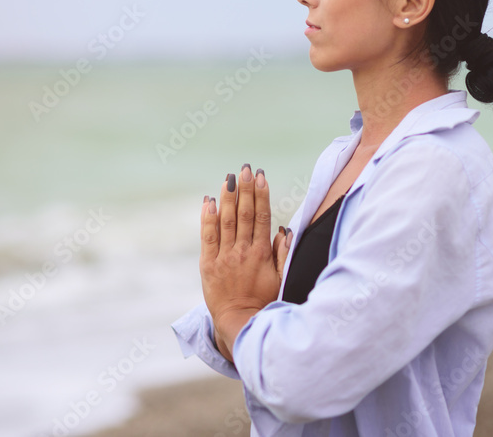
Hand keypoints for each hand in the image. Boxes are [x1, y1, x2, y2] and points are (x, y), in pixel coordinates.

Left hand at [199, 164, 291, 361]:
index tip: (261, 176)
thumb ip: (284, 253)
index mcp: (262, 253)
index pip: (262, 216)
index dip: (261, 194)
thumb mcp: (281, 278)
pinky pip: (207, 236)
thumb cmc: (264, 301)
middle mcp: (243, 251)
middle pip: (244, 213)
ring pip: (226, 221)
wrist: (238, 322)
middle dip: (245, 189)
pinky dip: (207, 217)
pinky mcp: (208, 264)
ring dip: (228, 197)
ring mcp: (224, 257)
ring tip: (229, 178)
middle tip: (245, 169)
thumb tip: (285, 229)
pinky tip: (209, 201)